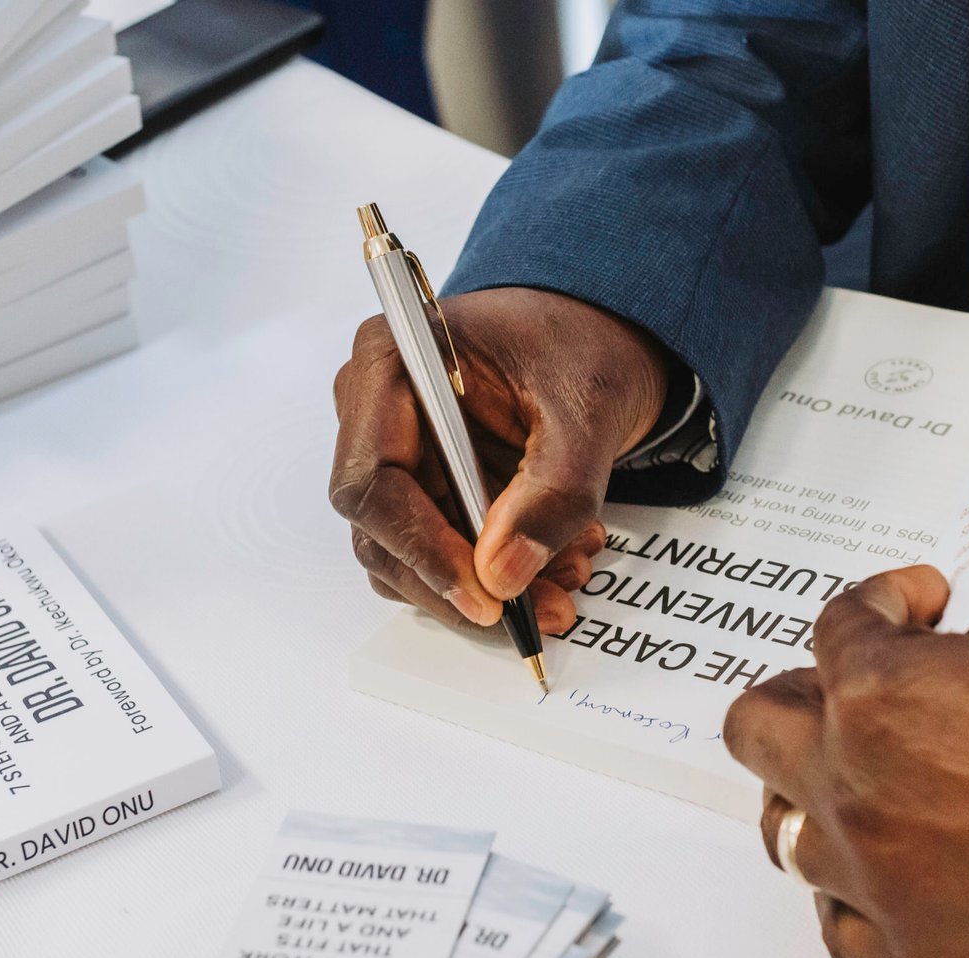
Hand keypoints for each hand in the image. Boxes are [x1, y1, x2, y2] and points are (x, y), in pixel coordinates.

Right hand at [331, 287, 671, 632]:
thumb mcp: (584, 411)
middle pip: (383, 533)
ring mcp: (397, 456)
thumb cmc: (578, 345)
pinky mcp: (426, 490)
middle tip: (541, 609)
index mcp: (392, 365)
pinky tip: (555, 560)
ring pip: (411, 558)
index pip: (372, 483)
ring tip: (567, 573)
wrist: (596, 337)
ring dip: (487, 587)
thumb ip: (551, 491)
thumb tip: (503, 574)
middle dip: (463, 584)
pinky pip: (441, 554)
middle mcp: (375, 414)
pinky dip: (496, 575)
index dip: (421, 549)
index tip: (484, 594)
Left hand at [724, 567, 968, 957]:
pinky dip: (850, 893)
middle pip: (761, 727)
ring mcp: (876, 880)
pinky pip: (837, 925)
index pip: (839, 628)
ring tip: (851, 782)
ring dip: (812, 794)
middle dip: (799, 693)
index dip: (881, 604)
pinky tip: (879, 873)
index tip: (908, 609)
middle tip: (839, 689)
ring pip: (784, 831)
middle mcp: (856, 785)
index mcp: (883, 693)